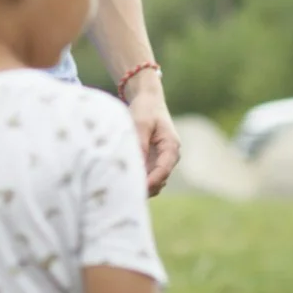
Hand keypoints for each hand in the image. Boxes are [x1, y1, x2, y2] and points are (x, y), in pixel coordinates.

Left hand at [124, 80, 179, 196]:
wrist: (148, 100)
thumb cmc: (145, 109)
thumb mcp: (140, 123)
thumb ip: (140, 143)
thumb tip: (137, 165)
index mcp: (171, 146)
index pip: (164, 170)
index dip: (152, 181)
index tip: (138, 189)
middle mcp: (169, 157)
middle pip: (160, 180)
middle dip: (145, 188)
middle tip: (124, 192)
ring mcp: (161, 160)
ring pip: (154, 182)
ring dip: (141, 186)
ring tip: (121, 189)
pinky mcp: (152, 161)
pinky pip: (147, 176)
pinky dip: (137, 180)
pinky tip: (122, 181)